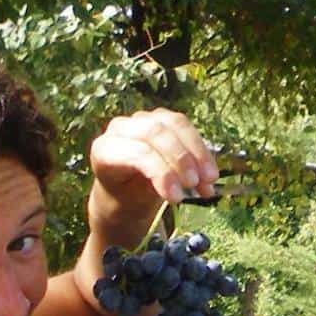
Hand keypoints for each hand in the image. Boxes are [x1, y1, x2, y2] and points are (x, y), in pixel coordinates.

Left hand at [89, 108, 218, 217]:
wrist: (125, 189)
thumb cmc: (126, 195)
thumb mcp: (132, 197)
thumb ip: (152, 187)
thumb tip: (183, 187)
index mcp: (104, 150)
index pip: (138, 153)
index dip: (162, 173)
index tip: (178, 198)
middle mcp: (120, 129)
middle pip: (156, 132)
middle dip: (181, 158)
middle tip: (196, 184)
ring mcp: (141, 119)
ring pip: (176, 125)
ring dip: (197, 153)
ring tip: (209, 181)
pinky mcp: (160, 117)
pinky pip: (186, 127)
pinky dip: (201, 151)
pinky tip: (210, 175)